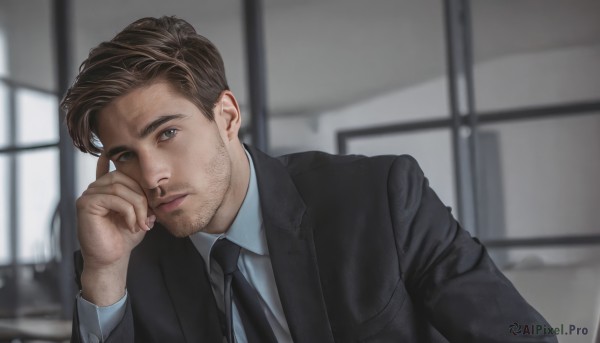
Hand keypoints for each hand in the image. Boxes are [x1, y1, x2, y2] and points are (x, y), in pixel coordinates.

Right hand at [76, 154, 154, 304]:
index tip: (153, 204)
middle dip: (141, 196)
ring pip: (119, 188)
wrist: (112, 259)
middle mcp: (96, 187)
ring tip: (141, 224)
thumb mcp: (141, 212)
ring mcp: (89, 194)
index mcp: (107, 186)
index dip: (143, 186)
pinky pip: (113, 199)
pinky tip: (131, 225)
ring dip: (137, 206)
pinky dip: (128, 212)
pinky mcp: (85, 204)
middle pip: (123, 177)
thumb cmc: (125, 236)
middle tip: (149, 216)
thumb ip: (145, 196)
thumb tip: (155, 183)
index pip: (126, 172)